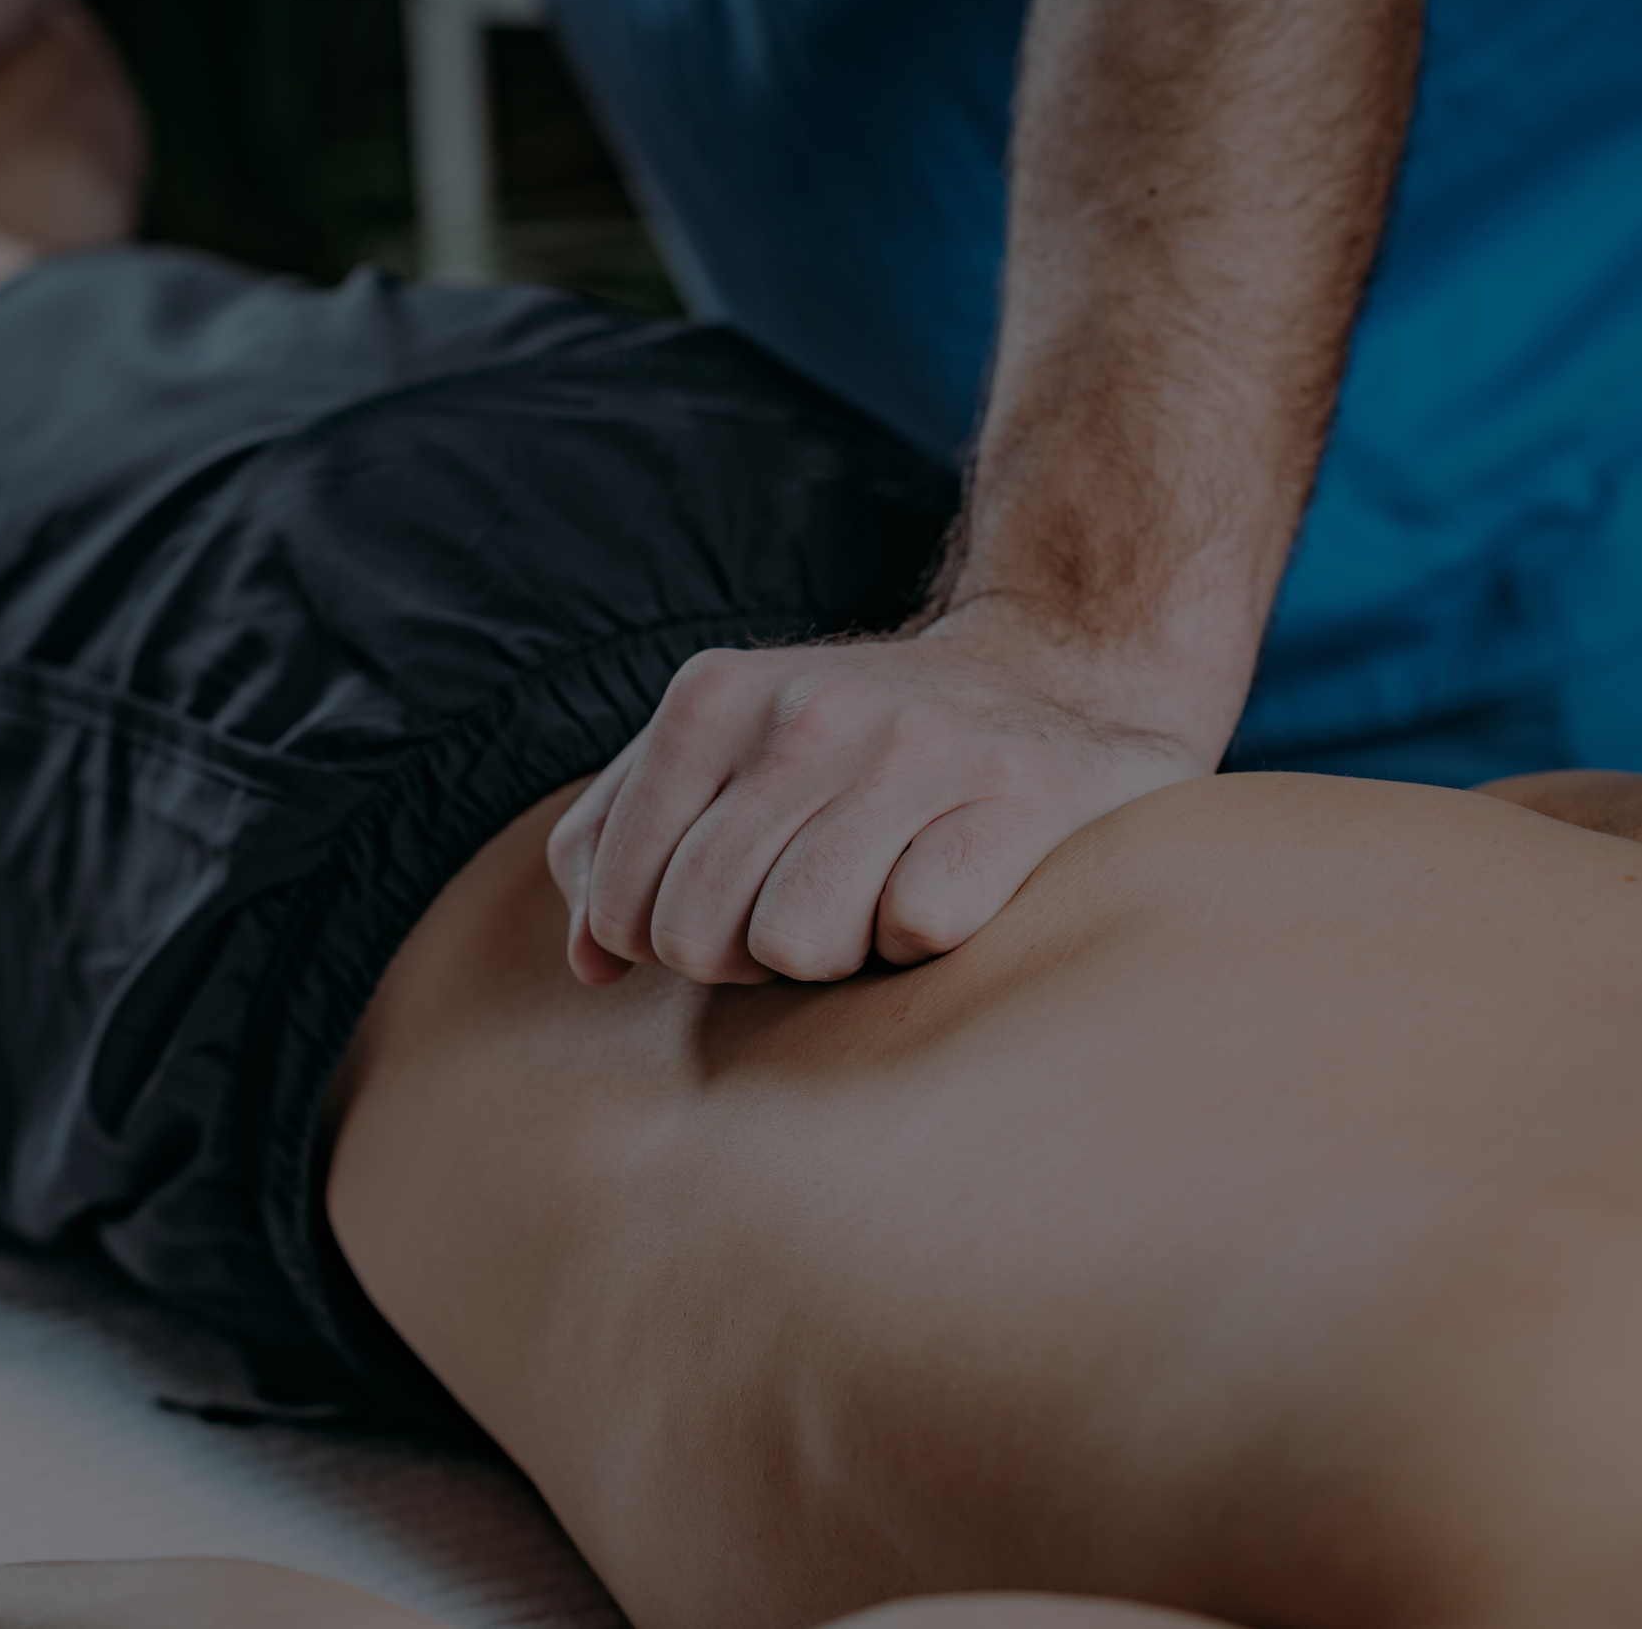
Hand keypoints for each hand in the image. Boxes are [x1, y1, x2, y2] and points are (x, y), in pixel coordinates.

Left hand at [547, 606, 1220, 985]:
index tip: (716, 911)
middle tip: (796, 911)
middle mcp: (807, 710)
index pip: (618, 896)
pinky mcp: (1015, 795)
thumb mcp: (719, 755)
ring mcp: (915, 748)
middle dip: (738, 956)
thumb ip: (621, 842)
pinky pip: (914, 930)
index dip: (654, 940)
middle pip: (697, 933)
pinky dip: (922, 938)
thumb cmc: (855, 749)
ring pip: (797, 944)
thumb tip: (588, 966)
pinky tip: (944, 881)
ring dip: (834, 953)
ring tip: (869, 895)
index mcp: (711, 695)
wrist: (1052, 674)